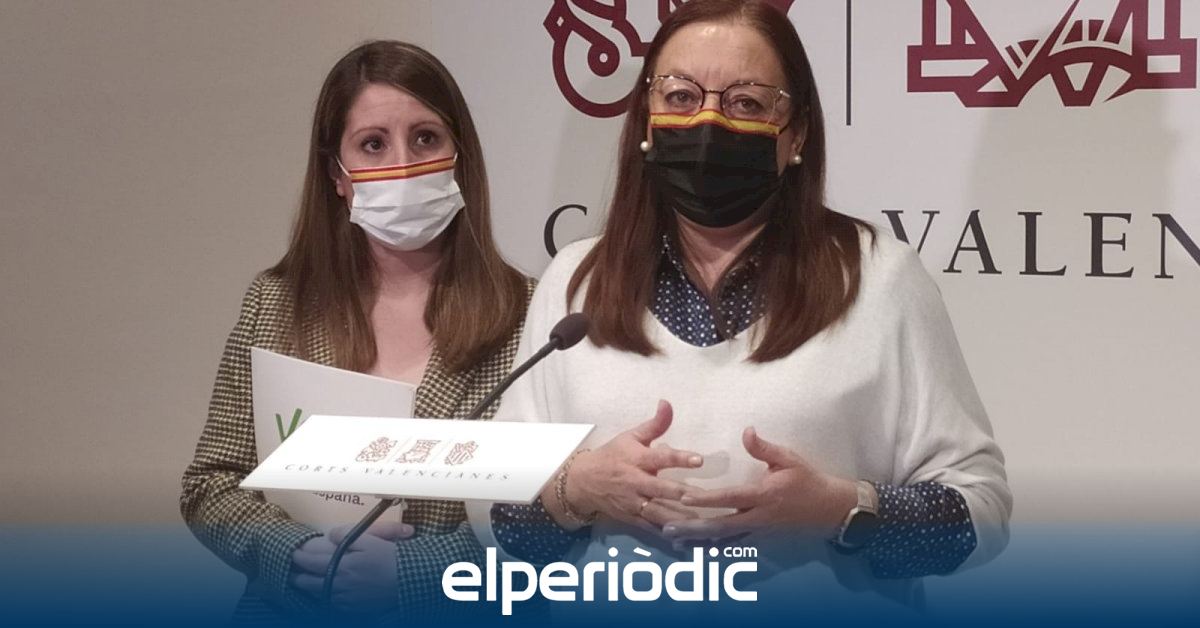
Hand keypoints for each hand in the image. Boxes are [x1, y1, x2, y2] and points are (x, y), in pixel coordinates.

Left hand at [289, 522, 414, 613]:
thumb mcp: (371, 540)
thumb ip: (347, 534)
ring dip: (309, 589)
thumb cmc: (391, 559)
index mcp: (342, 565)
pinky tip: (325, 594)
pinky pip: (333, 604)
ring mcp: (347, 599)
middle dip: (298, 577)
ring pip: (320, 595)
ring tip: (302, 583)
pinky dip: (325, 598)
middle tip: (292, 571)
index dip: (299, 557)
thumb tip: (329, 534)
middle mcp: (340, 584)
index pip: (312, 562)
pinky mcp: (355, 608)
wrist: (410, 582)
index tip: (293, 552)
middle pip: (310, 583)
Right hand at [563, 400, 703, 530]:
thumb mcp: (631, 437)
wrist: (583, 482)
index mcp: (637, 459)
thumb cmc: (612, 456)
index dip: (679, 458)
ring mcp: (633, 503)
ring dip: (677, 517)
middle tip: (702, 497)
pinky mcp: (631, 518)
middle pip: (660, 489)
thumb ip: (655, 424)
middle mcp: (635, 482)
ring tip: (700, 521)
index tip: (699, 460)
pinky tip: (684, 536)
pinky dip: (665, 532)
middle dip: (680, 493)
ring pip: (657, 512)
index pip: (660, 458)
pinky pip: (650, 527)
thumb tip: (667, 403)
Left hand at [663, 427, 856, 544]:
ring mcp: (758, 530)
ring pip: (724, 538)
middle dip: (693, 527)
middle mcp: (758, 517)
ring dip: (698, 539)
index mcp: (763, 496)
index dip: (707, 498)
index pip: (730, 498)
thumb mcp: (789, 459)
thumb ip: (764, 448)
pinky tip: (696, 545)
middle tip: (667, 527)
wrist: (829, 508)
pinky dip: (714, 544)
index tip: (684, 496)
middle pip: (720, 526)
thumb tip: (746, 431)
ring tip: (674, 539)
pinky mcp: (760, 536)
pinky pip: (733, 543)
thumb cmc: (807, 479)